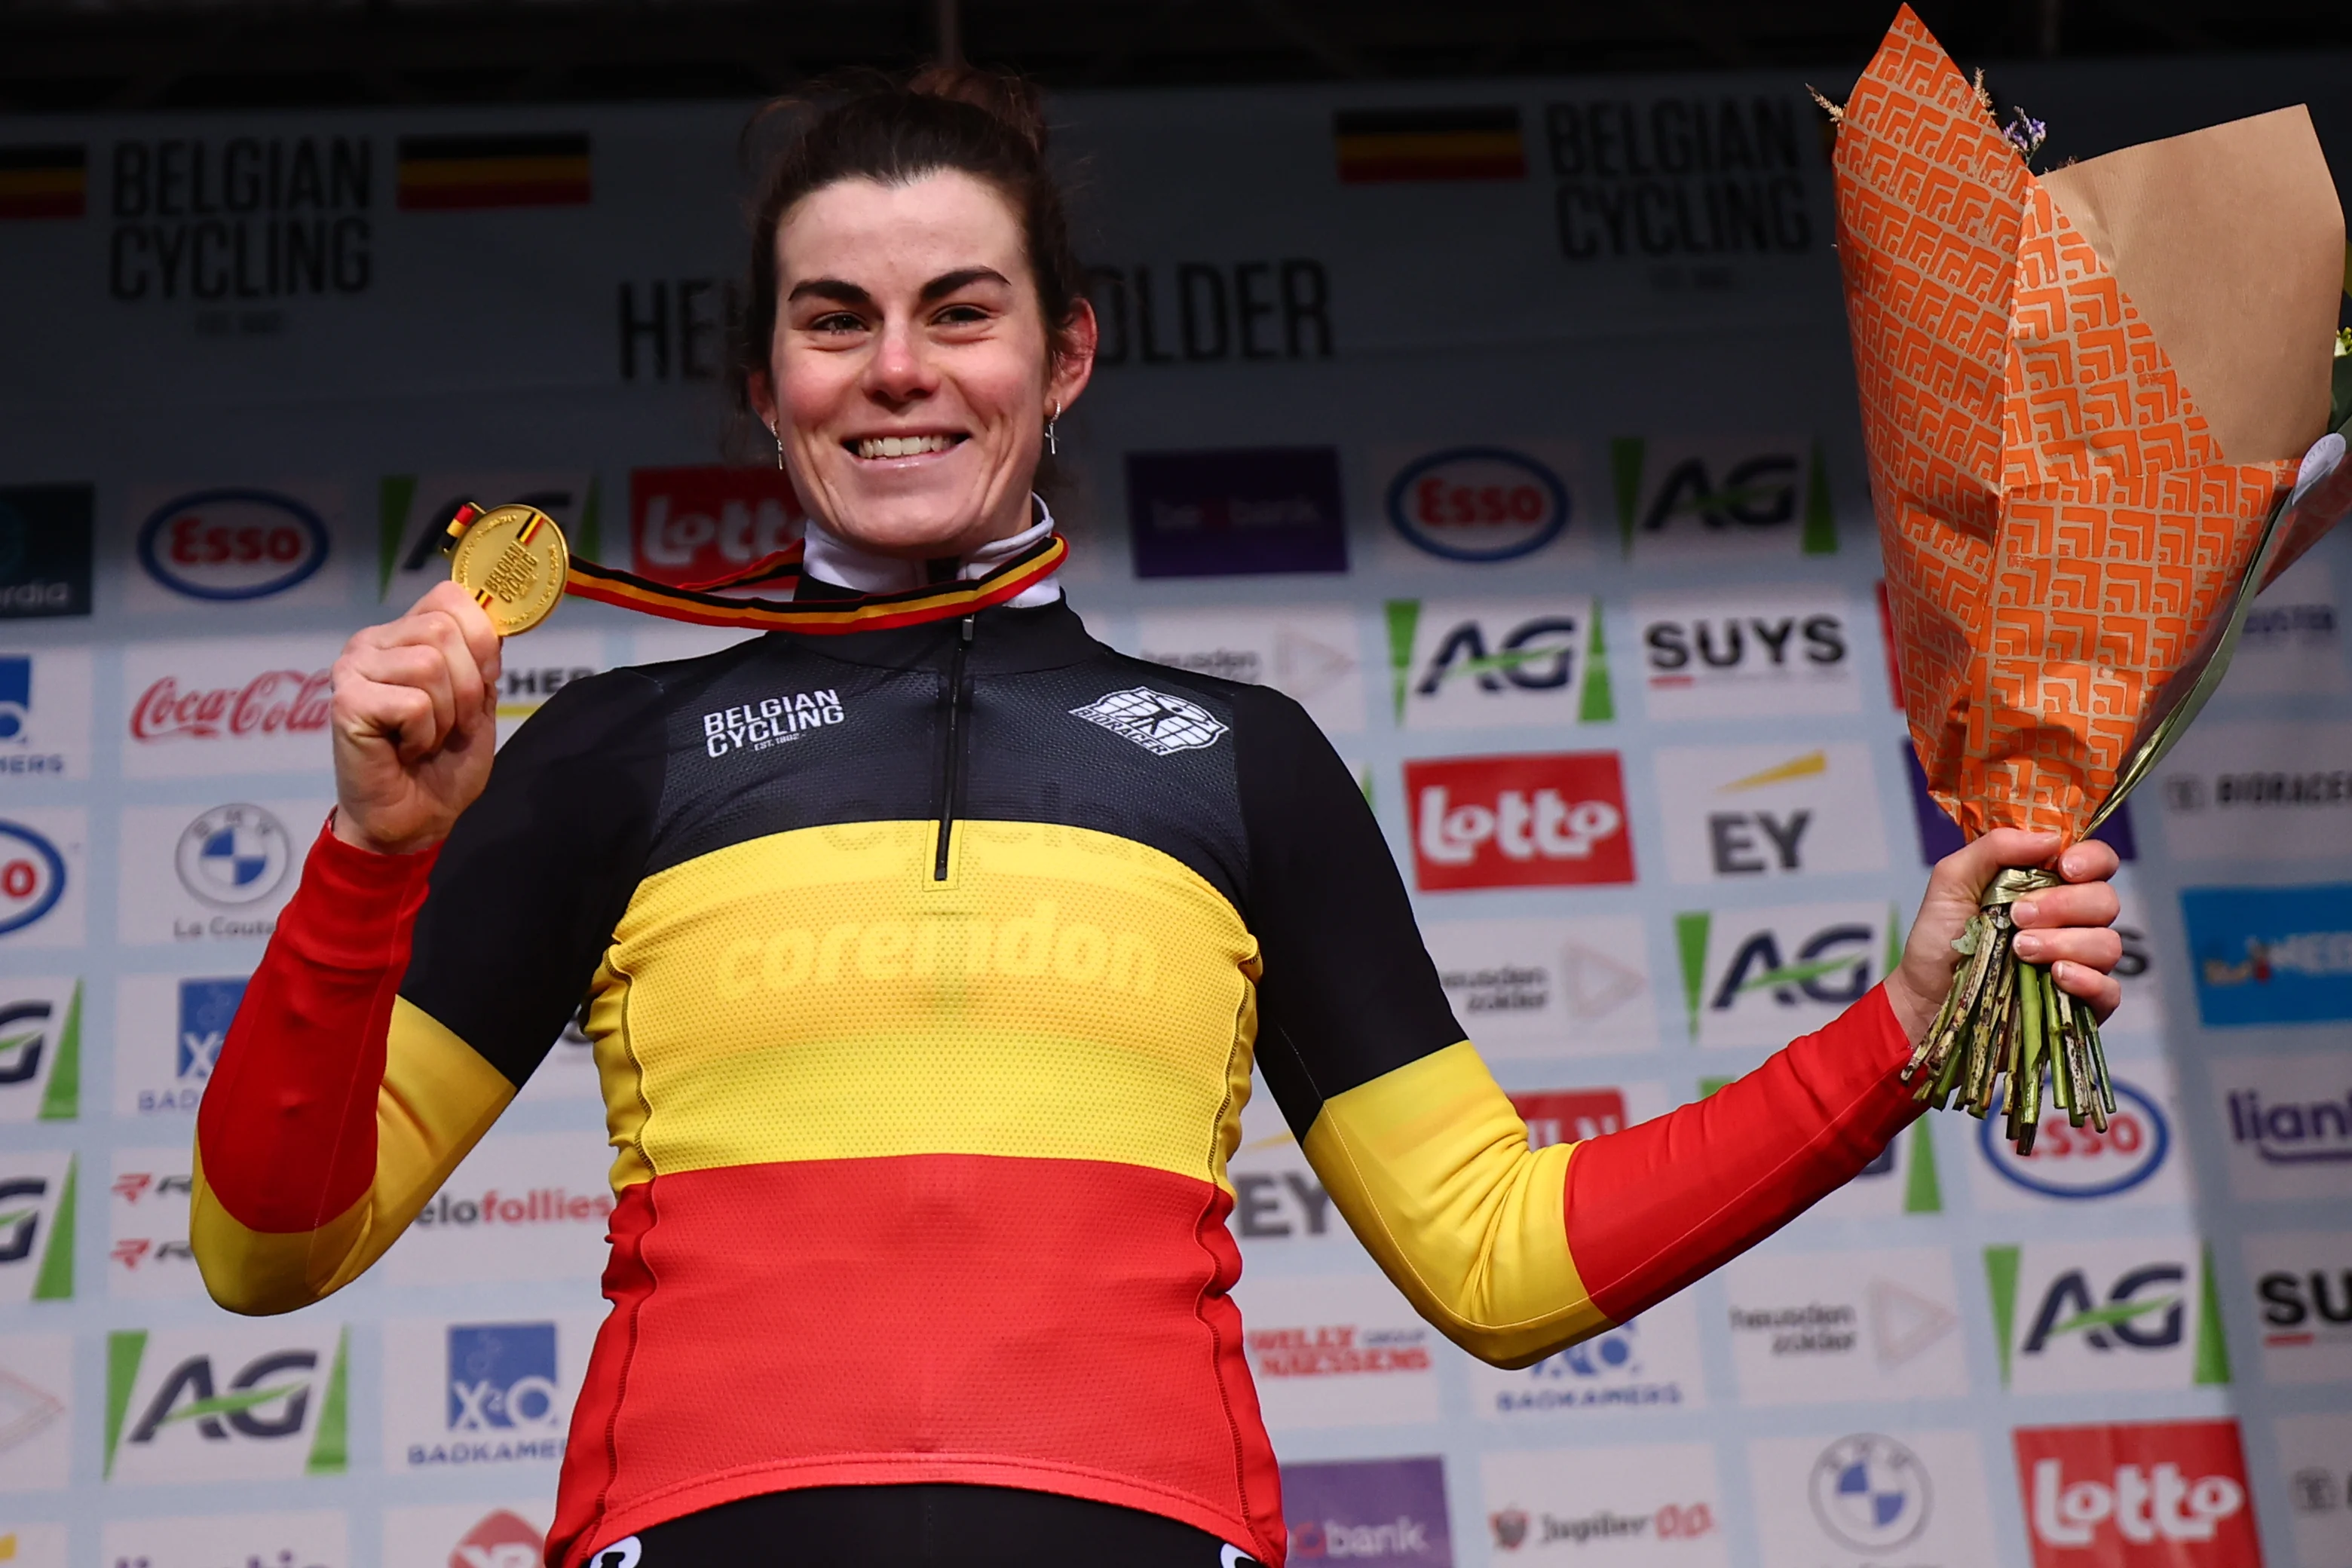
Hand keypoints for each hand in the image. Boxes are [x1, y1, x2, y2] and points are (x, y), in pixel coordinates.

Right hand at [328, 581, 502, 855]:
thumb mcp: (479, 703)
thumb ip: (482, 660)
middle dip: (469, 687)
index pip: (449, 596)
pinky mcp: (346, 701)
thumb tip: (495, 621)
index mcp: (404, 634)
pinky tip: (406, 749)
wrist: (415, 819)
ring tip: (427, 738)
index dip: (481, 638)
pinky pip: (414, 703)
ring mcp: (353, 668)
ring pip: (430, 664)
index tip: (483, 680)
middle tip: (452, 723)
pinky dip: (424, 734)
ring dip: (447, 714)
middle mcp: (372, 642)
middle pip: (444, 630)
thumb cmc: (444, 763)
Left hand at [1884, 829, 2122, 1043]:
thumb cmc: (1941, 937)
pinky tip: (2055, 975)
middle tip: (2018, 916)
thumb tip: (2050, 838)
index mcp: (2050, 885)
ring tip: (2019, 949)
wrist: (1924, 995)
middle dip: (2064, 904)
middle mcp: (2073, 921)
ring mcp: (2081, 962)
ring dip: (2063, 942)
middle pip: (2105, 901)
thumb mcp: (1952, 880)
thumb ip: (1994, 848)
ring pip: (2108, 943)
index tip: (2064, 867)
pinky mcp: (2083, 1002)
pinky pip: (2110, 989)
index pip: (2098, 862)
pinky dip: (2087, 980)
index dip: (2092, 859)